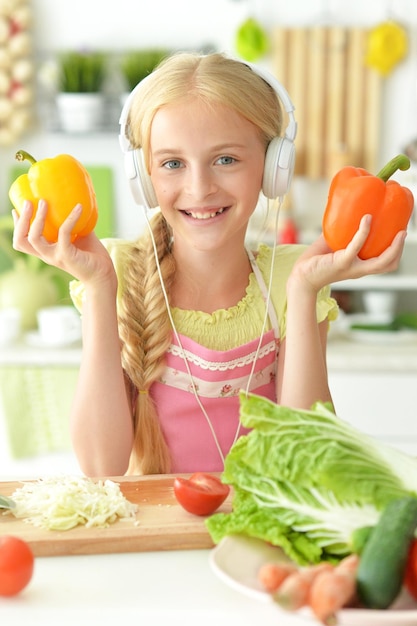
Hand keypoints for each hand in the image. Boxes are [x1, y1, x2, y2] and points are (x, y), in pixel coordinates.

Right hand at [12, 199, 114, 284]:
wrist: (103, 274)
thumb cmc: (92, 256)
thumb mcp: (78, 236)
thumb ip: (72, 224)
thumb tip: (74, 203)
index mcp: (46, 251)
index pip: (22, 241)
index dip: (18, 226)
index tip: (16, 209)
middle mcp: (46, 255)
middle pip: (21, 240)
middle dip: (21, 220)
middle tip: (29, 202)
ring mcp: (55, 256)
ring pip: (34, 238)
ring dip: (37, 218)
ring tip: (44, 202)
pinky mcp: (67, 255)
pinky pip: (63, 232)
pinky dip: (71, 218)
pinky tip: (79, 208)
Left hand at [289, 215, 406, 293]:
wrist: (301, 275)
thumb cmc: (316, 260)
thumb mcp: (333, 244)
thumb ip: (342, 232)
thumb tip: (348, 211)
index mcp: (360, 266)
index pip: (385, 264)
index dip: (396, 252)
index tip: (400, 234)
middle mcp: (359, 269)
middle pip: (388, 265)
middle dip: (399, 250)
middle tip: (403, 232)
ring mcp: (352, 267)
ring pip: (380, 262)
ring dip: (393, 247)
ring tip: (397, 229)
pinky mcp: (341, 262)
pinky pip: (356, 246)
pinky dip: (363, 232)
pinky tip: (366, 219)